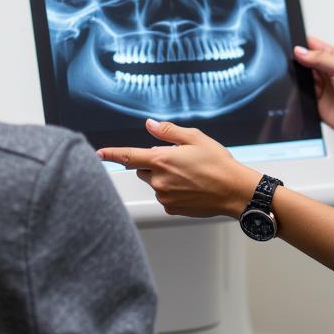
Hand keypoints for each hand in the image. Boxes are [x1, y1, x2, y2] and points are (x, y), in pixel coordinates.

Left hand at [98, 119, 259, 218]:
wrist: (234, 190)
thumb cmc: (218, 163)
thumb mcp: (194, 138)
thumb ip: (167, 131)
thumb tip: (149, 125)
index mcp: (161, 161)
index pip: (128, 156)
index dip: (111, 154)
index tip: (99, 153)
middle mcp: (159, 181)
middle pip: (143, 169)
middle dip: (153, 163)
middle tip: (177, 160)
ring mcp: (164, 197)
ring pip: (155, 183)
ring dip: (164, 177)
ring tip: (189, 174)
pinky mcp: (172, 208)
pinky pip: (165, 196)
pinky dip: (172, 190)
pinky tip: (191, 186)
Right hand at [294, 37, 333, 142]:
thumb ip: (320, 57)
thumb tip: (300, 51)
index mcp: (332, 57)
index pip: (311, 45)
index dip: (301, 44)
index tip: (293, 46)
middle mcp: (324, 70)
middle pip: (302, 61)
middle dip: (296, 62)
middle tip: (296, 64)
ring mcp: (318, 86)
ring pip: (299, 78)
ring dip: (297, 78)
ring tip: (303, 80)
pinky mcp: (314, 100)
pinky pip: (299, 95)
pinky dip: (297, 93)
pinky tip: (302, 92)